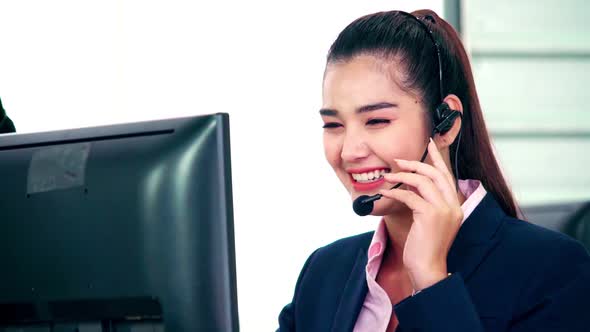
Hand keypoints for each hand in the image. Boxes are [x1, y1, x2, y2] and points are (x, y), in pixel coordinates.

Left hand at [379, 138, 462, 290]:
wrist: (427, 268)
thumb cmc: (424, 247)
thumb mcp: (428, 221)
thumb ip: (425, 202)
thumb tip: (411, 184)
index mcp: (456, 206)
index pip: (447, 176)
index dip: (437, 159)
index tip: (429, 144)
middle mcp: (453, 206)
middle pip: (436, 174)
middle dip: (416, 163)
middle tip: (398, 161)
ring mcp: (444, 210)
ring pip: (423, 181)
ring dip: (402, 176)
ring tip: (388, 177)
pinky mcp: (430, 215)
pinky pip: (410, 196)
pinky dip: (396, 192)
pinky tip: (385, 193)